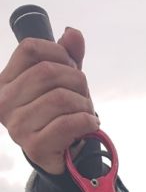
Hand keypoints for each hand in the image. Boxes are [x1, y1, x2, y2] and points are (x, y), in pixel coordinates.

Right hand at [0, 28, 98, 173]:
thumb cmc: (59, 115)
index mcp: (5, 82)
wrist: (62, 158)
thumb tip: (73, 34)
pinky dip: (87, 122)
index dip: (59, 52)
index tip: (71, 67)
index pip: (30, 49)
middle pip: (48, 72)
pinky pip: (67, 124)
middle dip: (77, 81)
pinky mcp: (35, 147)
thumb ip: (67, 57)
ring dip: (84, 104)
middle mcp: (4, 103)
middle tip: (84, 95)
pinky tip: (90, 125)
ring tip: (87, 113)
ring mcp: (17, 126)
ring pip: (61, 98)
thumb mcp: (62, 82)